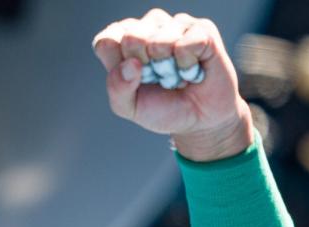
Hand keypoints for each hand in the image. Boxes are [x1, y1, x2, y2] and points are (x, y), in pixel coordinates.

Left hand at [92, 9, 253, 160]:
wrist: (200, 120)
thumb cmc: (162, 109)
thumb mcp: (130, 106)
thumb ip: (117, 88)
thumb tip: (131, 64)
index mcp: (123, 41)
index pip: (106, 41)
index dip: (117, 65)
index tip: (132, 80)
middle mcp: (148, 27)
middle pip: (130, 38)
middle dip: (143, 69)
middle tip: (158, 78)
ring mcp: (175, 25)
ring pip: (158, 41)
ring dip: (167, 69)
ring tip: (177, 75)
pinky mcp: (202, 29)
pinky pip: (186, 45)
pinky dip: (187, 67)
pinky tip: (193, 70)